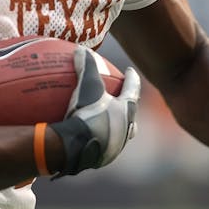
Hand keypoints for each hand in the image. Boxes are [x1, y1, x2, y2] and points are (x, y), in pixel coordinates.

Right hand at [49, 46, 139, 175]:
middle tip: (124, 102)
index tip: (130, 71)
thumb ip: (86, 65)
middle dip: (128, 109)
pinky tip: (84, 138)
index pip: (133, 90)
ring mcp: (114, 147)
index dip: (132, 79)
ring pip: (119, 135)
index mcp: (126, 111)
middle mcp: (125, 130)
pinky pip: (100, 146)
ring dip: (115, 127)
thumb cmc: (86, 114)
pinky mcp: (101, 159)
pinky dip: (96, 139)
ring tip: (107, 122)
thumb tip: (81, 48)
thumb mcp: (86, 85)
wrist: (75, 148)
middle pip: (131, 117)